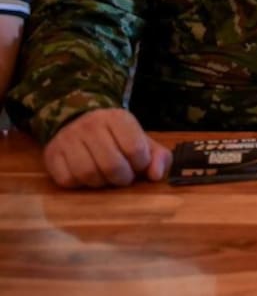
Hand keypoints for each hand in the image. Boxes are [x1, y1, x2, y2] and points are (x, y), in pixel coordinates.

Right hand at [43, 108, 171, 188]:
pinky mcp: (51, 155)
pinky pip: (67, 180)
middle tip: (123, 177)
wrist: (77, 122)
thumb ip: (158, 156)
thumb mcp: (141, 140)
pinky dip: (80, 184)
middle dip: (122, 178)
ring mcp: (68, 139)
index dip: (140, 164)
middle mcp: (91, 125)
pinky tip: (87, 176)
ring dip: (101, 182)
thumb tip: (156, 176)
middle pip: (111, 165)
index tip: (138, 165)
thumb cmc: (116, 136)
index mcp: (117, 118)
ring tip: (105, 176)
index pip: (135, 149)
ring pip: (88, 174)